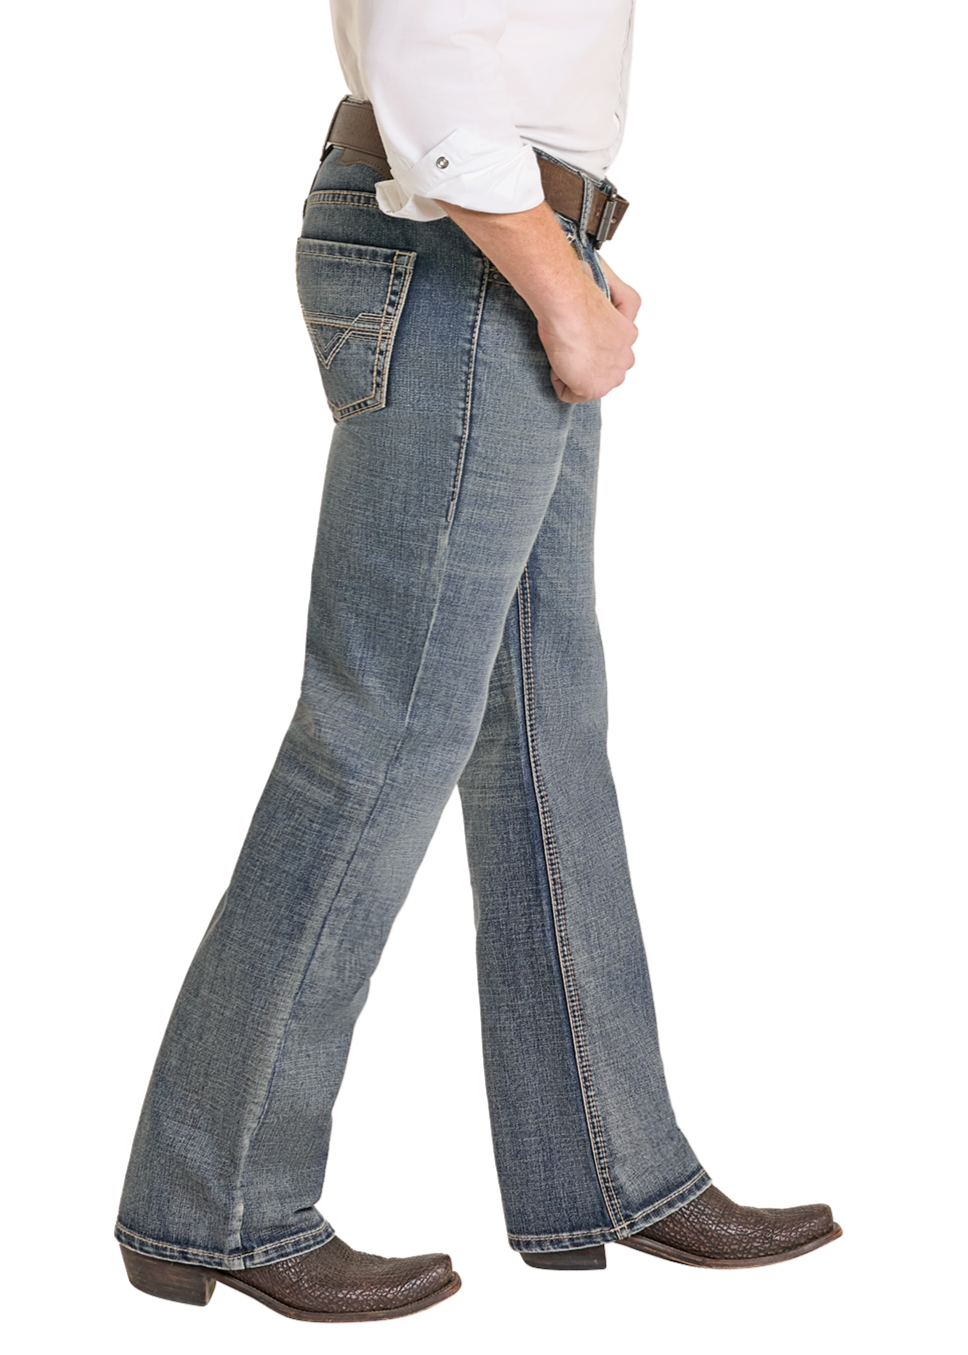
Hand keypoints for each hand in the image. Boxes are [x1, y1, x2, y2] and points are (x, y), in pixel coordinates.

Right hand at [542, 259, 641, 403]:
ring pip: (589, 383)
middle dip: (584, 362)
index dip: (588, 342)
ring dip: (572, 371)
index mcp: (629, 332)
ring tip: (563, 350)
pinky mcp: (593, 388)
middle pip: (603, 370)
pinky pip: (570, 394)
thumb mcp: (605, 283)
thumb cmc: (580, 287)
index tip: (575, 331)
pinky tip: (557, 360)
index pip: (610, 349)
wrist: (567, 301)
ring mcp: (611, 375)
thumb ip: (607, 292)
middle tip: (568, 343)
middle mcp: (626, 356)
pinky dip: (558, 380)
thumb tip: (593, 278)